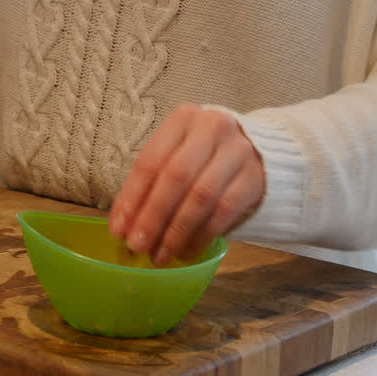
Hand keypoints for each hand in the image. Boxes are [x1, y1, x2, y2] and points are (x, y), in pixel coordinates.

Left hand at [109, 104, 264, 265]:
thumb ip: (149, 185)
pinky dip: (201, 236)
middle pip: (176, 177)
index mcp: (183, 119)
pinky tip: (186, 251)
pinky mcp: (255, 178)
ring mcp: (238, 152)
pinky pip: (223, 212)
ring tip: (160, 255)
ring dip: (176, 232)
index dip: (131, 198)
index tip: (118, 230)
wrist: (258, 151)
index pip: (150, 161)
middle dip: (152, 217)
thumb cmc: (202, 157)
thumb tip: (122, 226)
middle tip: (137, 246)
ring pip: (201, 197)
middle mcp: (212, 128)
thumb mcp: (174, 156)